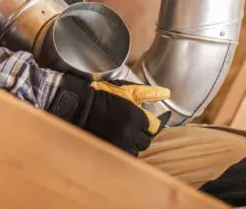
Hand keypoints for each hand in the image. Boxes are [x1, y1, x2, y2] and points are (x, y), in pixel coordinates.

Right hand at [47, 74, 171, 155]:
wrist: (79, 105)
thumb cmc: (103, 94)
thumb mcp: (126, 90)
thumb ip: (147, 93)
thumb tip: (166, 93)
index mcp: (136, 117)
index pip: (155, 127)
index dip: (150, 123)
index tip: (146, 120)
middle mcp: (130, 132)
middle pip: (146, 140)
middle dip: (142, 133)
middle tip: (134, 126)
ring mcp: (120, 142)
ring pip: (136, 149)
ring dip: (134, 143)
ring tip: (126, 134)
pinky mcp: (110, 149)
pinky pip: (124, 154)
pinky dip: (124, 149)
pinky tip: (119, 140)